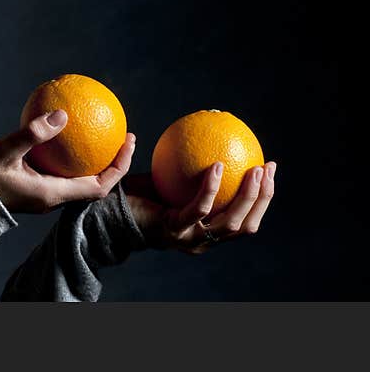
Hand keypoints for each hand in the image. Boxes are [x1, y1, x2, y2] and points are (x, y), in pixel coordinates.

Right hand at [0, 110, 135, 213]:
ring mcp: (41, 193)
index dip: (119, 165)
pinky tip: (62, 131)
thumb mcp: (3, 150)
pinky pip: (59, 170)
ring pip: (76, 177)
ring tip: (99, 132)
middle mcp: (51, 198)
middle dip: (112, 160)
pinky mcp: (31, 186)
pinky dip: (69, 154)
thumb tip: (62, 114)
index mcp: (51, 195)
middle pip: (94, 183)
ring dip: (93, 158)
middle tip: (121, 133)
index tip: (128, 140)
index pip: (98, 186)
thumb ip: (32, 134)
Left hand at [123, 161, 276, 252]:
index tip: (268, 169)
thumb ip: (193, 168)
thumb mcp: (173, 179)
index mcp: (207, 232)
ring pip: (229, 222)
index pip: (246, 220)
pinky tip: (216, 166)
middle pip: (246, 225)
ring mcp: (189, 239)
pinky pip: (198, 209)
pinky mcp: (173, 230)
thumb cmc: (141, 193)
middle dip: (262, 198)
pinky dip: (210, 188)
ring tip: (253, 170)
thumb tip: (212, 137)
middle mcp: (203, 241)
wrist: (110, 210)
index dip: (262, 198)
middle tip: (266, 168)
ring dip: (246, 196)